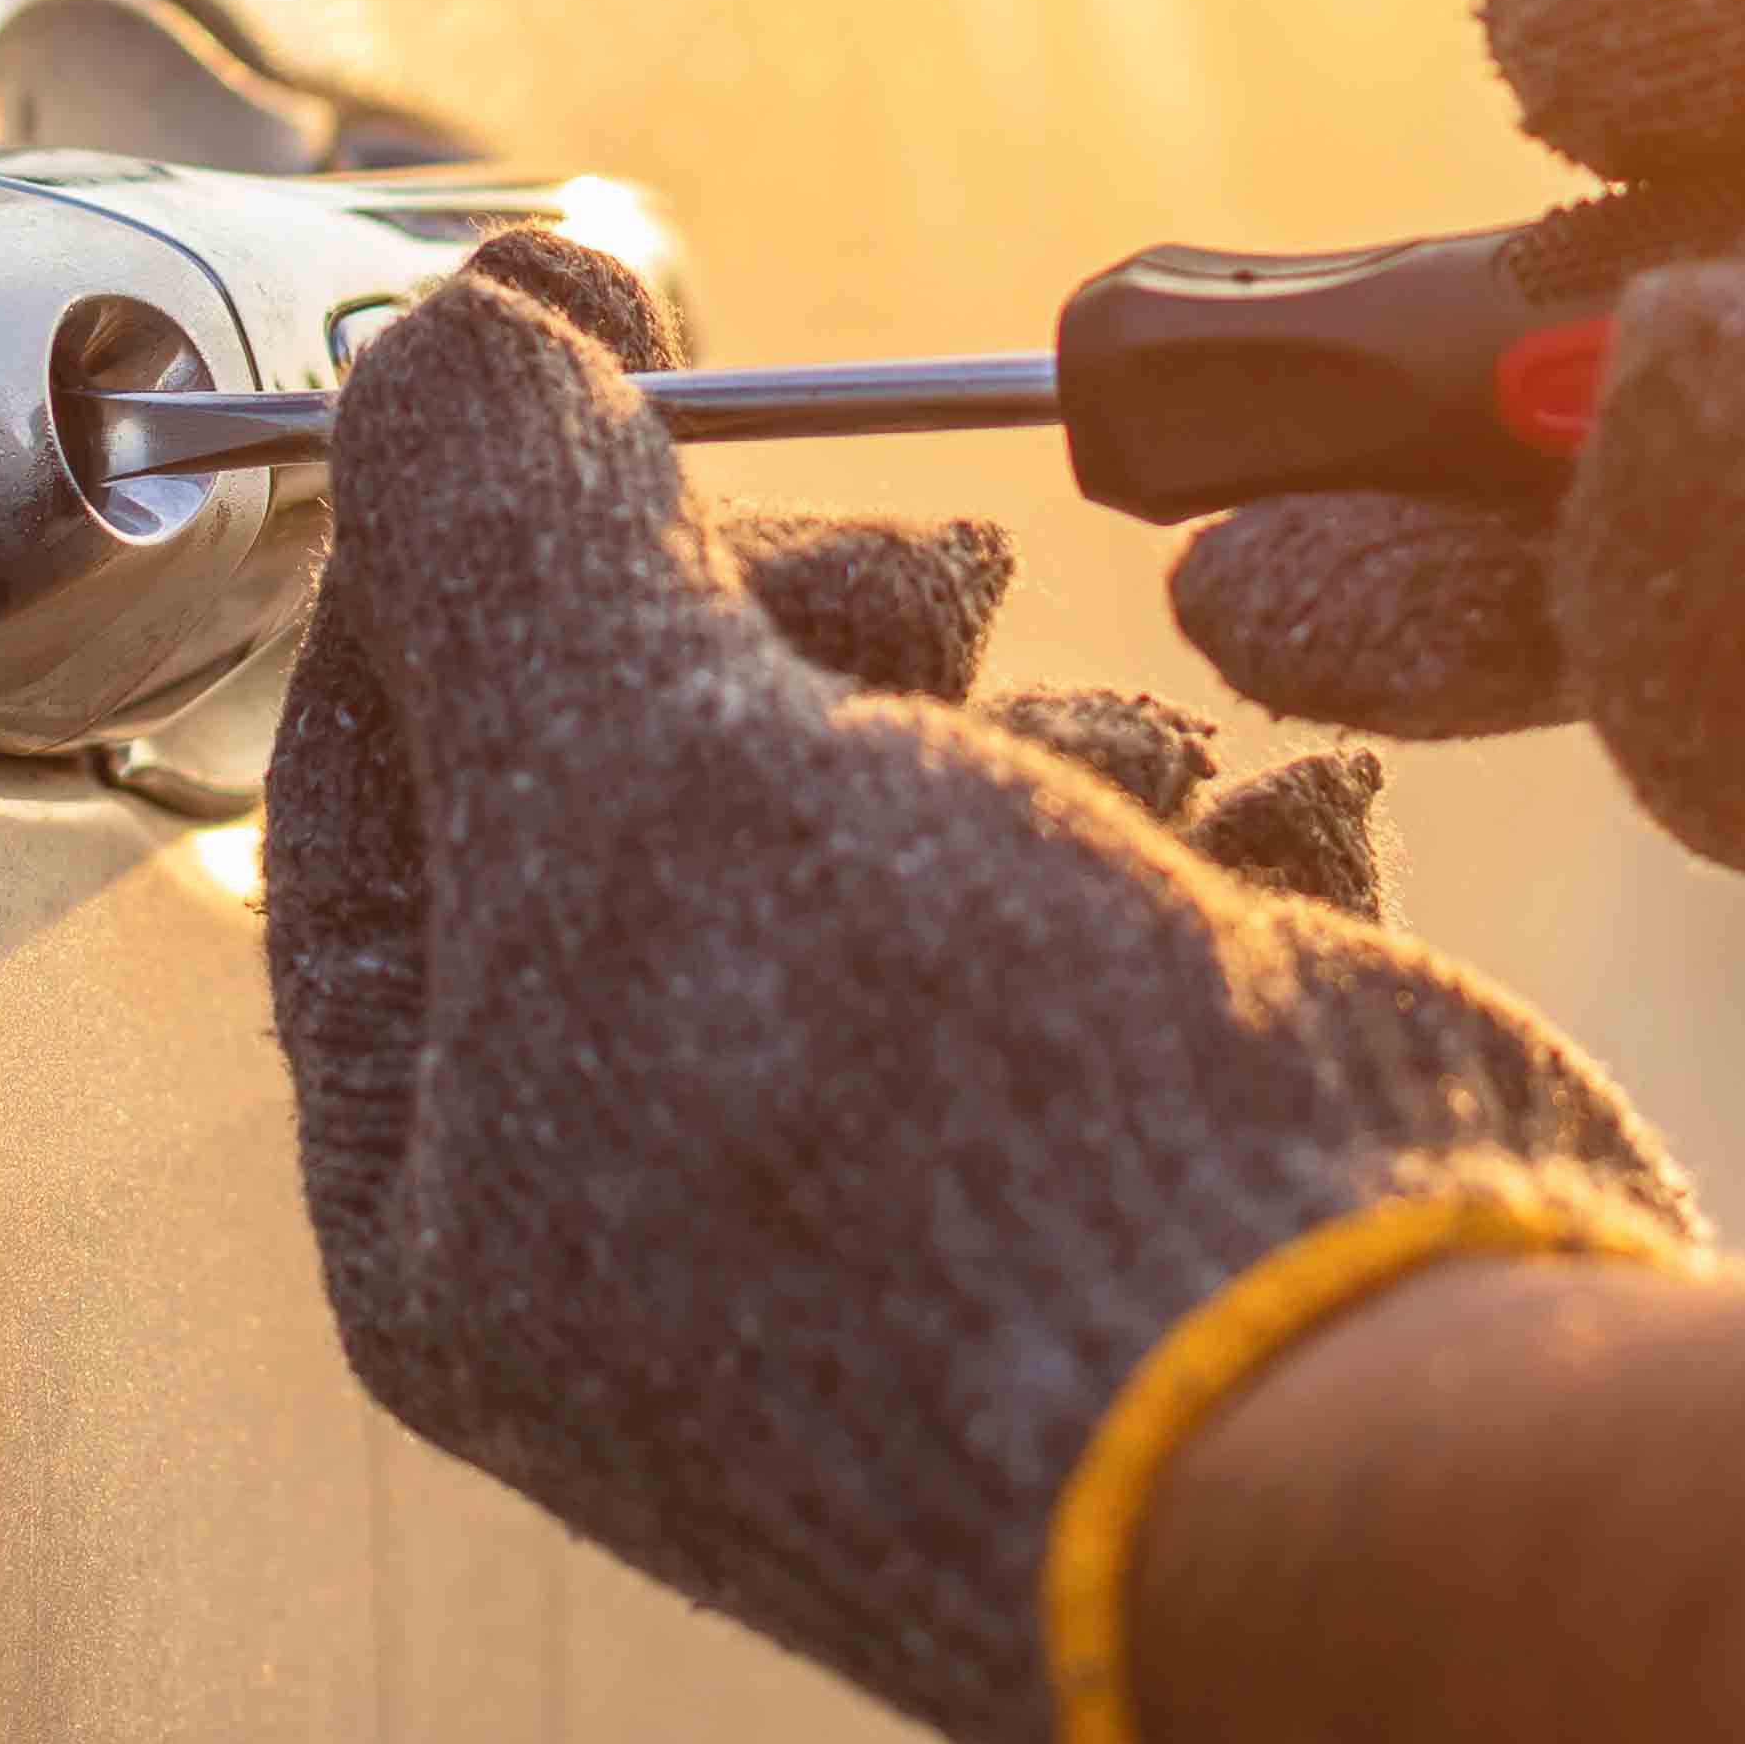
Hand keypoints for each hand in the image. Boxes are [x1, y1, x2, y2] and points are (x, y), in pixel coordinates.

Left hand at [265, 235, 1699, 1743]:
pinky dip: (1218, 840)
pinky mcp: (1154, 1167)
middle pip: (665, 768)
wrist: (1365, 1424)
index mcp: (450, 1192)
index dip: (487, 519)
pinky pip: (1142, 908)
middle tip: (932, 582)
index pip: (379, 761)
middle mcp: (661, 1220)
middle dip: (815, 626)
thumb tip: (454, 319)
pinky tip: (1274, 857)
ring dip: (1041, 732)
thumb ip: (505, 521)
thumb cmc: (947, 1144)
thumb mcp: (639, 769)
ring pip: (921, 807)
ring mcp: (921, 1202)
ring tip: (1129, 793)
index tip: (612, 325)